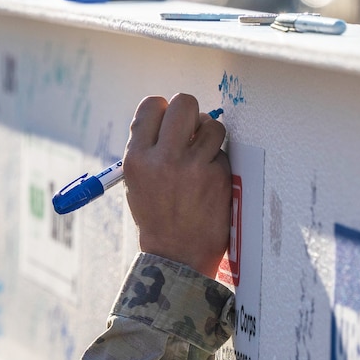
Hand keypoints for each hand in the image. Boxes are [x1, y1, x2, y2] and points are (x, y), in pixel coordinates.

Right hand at [123, 93, 231, 276]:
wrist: (176, 256)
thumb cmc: (157, 219)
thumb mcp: (137, 183)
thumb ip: (147, 149)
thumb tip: (165, 116)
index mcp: (137, 158)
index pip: (152, 105)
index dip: (164, 110)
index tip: (169, 122)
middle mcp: (163, 158)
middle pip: (184, 103)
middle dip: (191, 113)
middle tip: (191, 131)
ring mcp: (193, 167)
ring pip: (212, 125)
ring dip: (209, 137)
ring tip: (202, 158)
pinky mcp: (218, 176)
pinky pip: (222, 152)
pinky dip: (217, 162)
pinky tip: (208, 182)